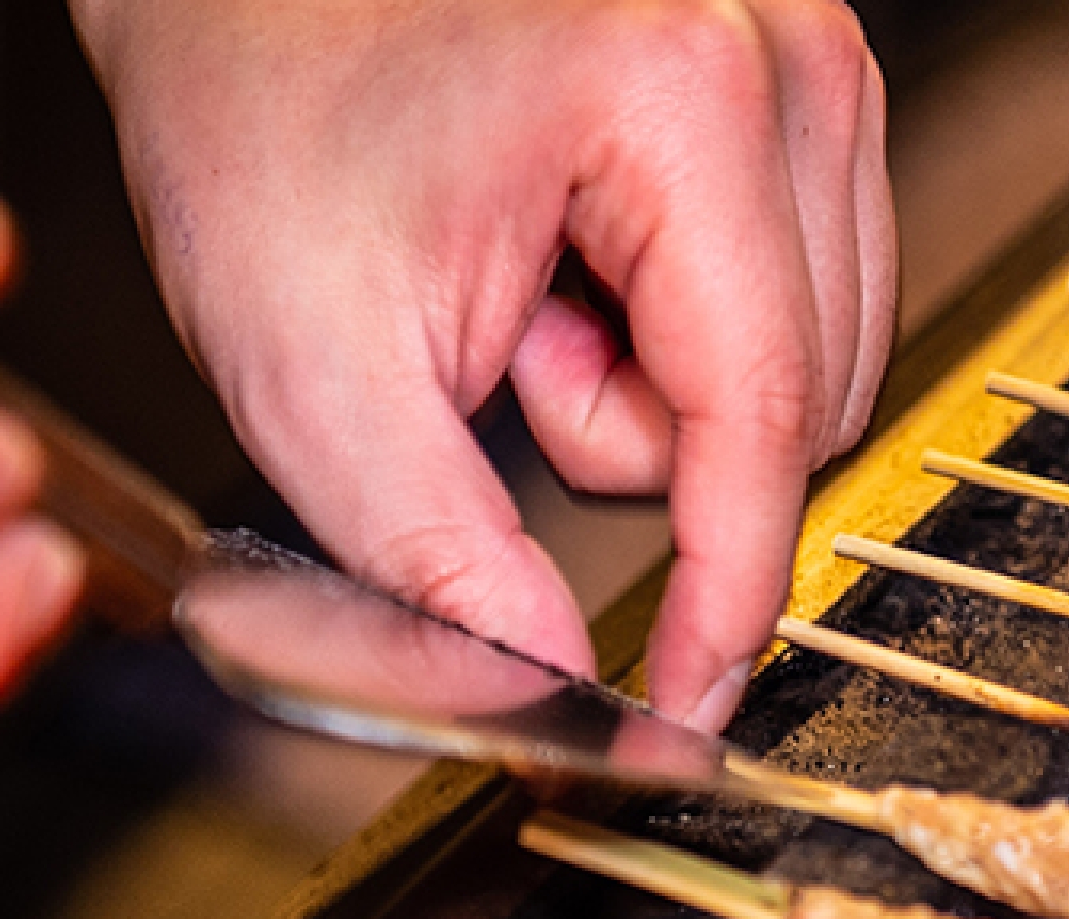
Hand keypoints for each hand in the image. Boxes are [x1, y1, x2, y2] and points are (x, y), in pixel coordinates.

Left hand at [75, 0, 893, 727]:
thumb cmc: (256, 98)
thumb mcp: (312, 366)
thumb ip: (437, 559)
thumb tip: (544, 695)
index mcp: (682, 99)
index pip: (762, 421)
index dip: (725, 596)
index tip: (684, 704)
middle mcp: (785, 62)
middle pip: (798, 402)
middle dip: (642, 439)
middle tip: (498, 354)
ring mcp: (806, 63)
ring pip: (811, 363)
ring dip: (664, 389)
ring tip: (527, 297)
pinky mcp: (798, 86)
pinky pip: (800, 298)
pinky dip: (681, 326)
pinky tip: (576, 263)